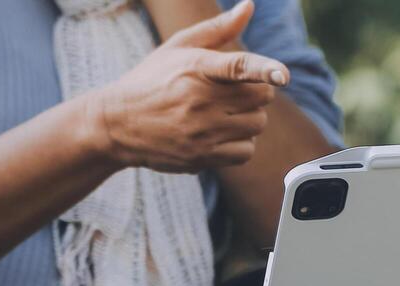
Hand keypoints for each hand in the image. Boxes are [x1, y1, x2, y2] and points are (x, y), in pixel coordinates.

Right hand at [88, 0, 287, 172]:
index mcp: (195, 68)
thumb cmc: (151, 80)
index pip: (237, 66)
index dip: (264, 69)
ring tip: (226, 113)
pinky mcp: (202, 157)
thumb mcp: (178, 48)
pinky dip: (242, 143)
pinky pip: (246, 152)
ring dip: (250, 118)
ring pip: (257, 124)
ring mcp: (201, 132)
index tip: (282, 75)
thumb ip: (217, 29)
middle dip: (257, 91)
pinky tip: (222, 134)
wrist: (116, 124)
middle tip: (236, 91)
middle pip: (261, 96)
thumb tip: (249, 7)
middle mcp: (199, 100)